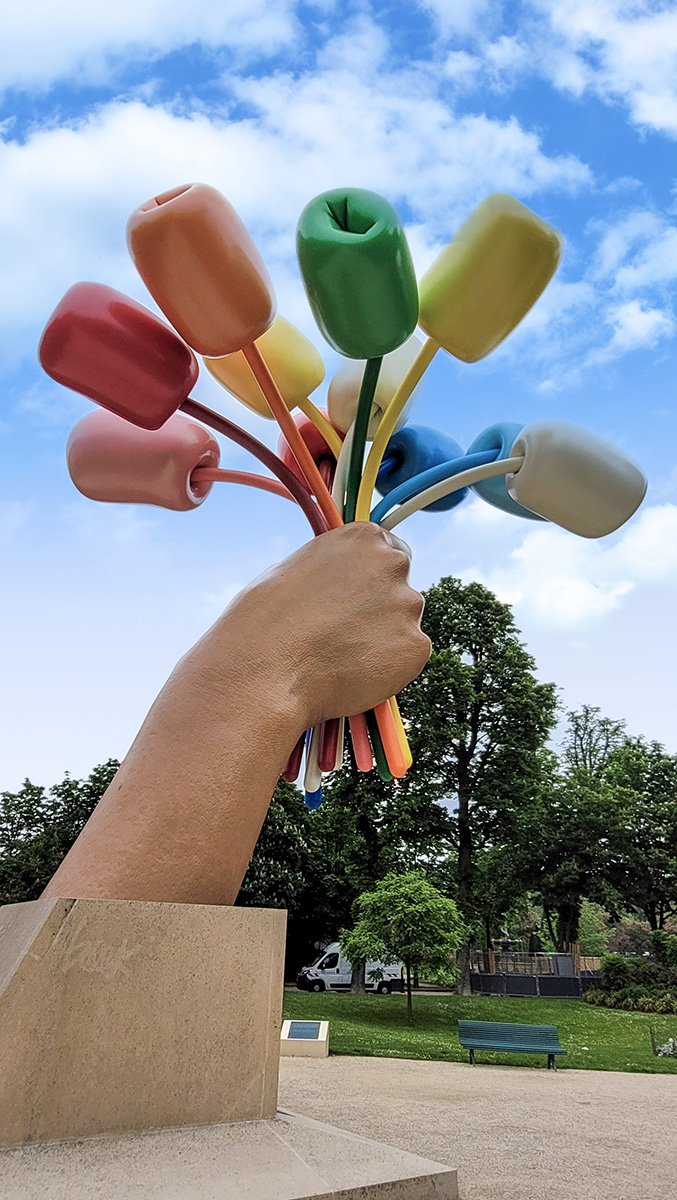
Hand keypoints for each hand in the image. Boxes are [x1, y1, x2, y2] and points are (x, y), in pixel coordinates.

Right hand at [202, 522, 430, 729]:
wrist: (266, 669)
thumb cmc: (266, 621)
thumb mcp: (295, 570)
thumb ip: (332, 571)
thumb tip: (340, 584)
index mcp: (365, 538)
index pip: (390, 550)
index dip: (373, 577)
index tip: (360, 594)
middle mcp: (393, 565)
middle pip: (400, 589)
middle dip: (380, 609)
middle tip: (344, 632)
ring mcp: (408, 606)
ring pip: (403, 626)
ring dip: (383, 639)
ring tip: (339, 656)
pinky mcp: (415, 647)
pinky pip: (407, 658)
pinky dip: (388, 668)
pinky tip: (352, 672)